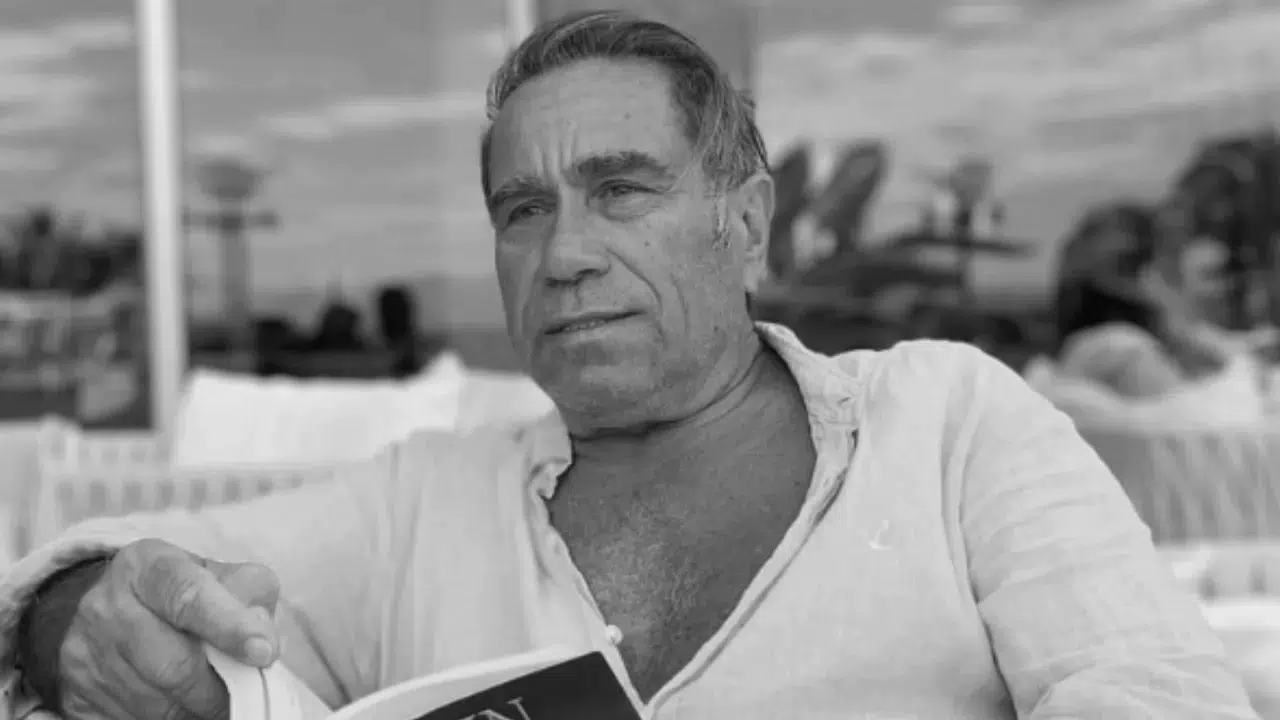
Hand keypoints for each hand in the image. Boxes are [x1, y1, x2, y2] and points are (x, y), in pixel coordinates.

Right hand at [58, 539, 280, 719]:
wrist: (111, 608)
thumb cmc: (180, 591)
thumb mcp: (217, 574)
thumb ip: (250, 594)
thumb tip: (263, 636)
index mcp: (147, 566)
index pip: (189, 597)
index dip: (230, 628)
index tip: (264, 653)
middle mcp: (107, 606)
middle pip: (173, 666)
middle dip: (217, 688)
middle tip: (242, 691)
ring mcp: (85, 653)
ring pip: (155, 704)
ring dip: (195, 710)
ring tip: (214, 699)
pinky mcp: (77, 694)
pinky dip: (169, 719)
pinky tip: (182, 706)